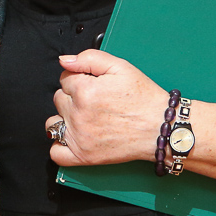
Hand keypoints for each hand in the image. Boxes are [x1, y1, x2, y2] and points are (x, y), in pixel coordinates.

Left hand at [46, 50, 164, 165]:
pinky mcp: (83, 156)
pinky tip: (73, 137)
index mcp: (85, 91)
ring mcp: (79, 137)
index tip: (95, 85)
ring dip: (64, 119)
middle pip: (58, 98)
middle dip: (73, 97)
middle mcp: (79, 114)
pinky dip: (60, 146)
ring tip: (86, 119)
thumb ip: (89, 58)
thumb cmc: (144, 99)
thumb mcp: (121, 67)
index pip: (65, 78)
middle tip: (96, 101)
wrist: (161, 128)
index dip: (81, 79)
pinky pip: (56, 153)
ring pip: (53, 122)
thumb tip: (64, 60)